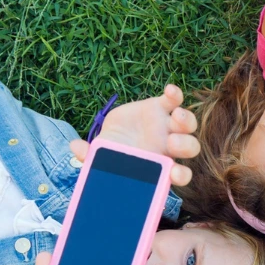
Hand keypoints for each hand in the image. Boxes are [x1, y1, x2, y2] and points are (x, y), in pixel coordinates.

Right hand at [69, 84, 197, 186]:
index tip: (174, 173)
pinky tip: (170, 90)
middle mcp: (168, 147)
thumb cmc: (113, 153)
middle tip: (171, 143)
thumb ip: (90, 158)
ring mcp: (167, 126)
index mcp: (160, 165)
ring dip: (186, 120)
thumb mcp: (100, 158)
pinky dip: (176, 95)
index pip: (180, 174)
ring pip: (187, 123)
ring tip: (177, 116)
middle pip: (189, 147)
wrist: (116, 135)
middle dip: (185, 145)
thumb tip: (74, 148)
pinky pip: (174, 100)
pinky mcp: (161, 107)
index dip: (181, 174)